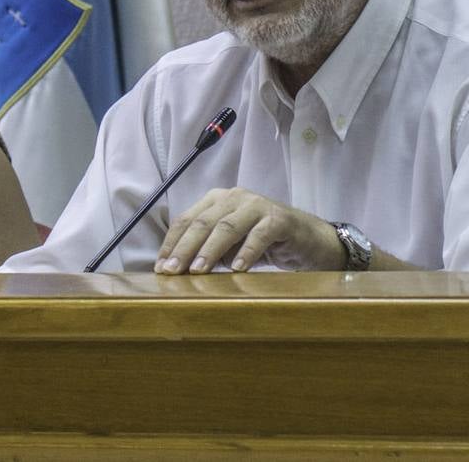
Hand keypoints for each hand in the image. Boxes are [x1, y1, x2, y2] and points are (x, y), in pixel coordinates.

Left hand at [155, 187, 345, 273]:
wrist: (308, 240)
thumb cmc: (262, 243)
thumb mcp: (230, 247)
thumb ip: (208, 251)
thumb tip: (178, 270)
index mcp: (217, 200)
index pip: (186, 219)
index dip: (172, 243)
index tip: (160, 267)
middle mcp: (235, 197)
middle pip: (203, 222)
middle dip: (184, 248)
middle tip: (172, 271)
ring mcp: (258, 206)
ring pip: (227, 226)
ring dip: (210, 250)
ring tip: (198, 271)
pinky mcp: (280, 219)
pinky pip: (260, 234)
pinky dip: (247, 251)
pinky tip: (238, 269)